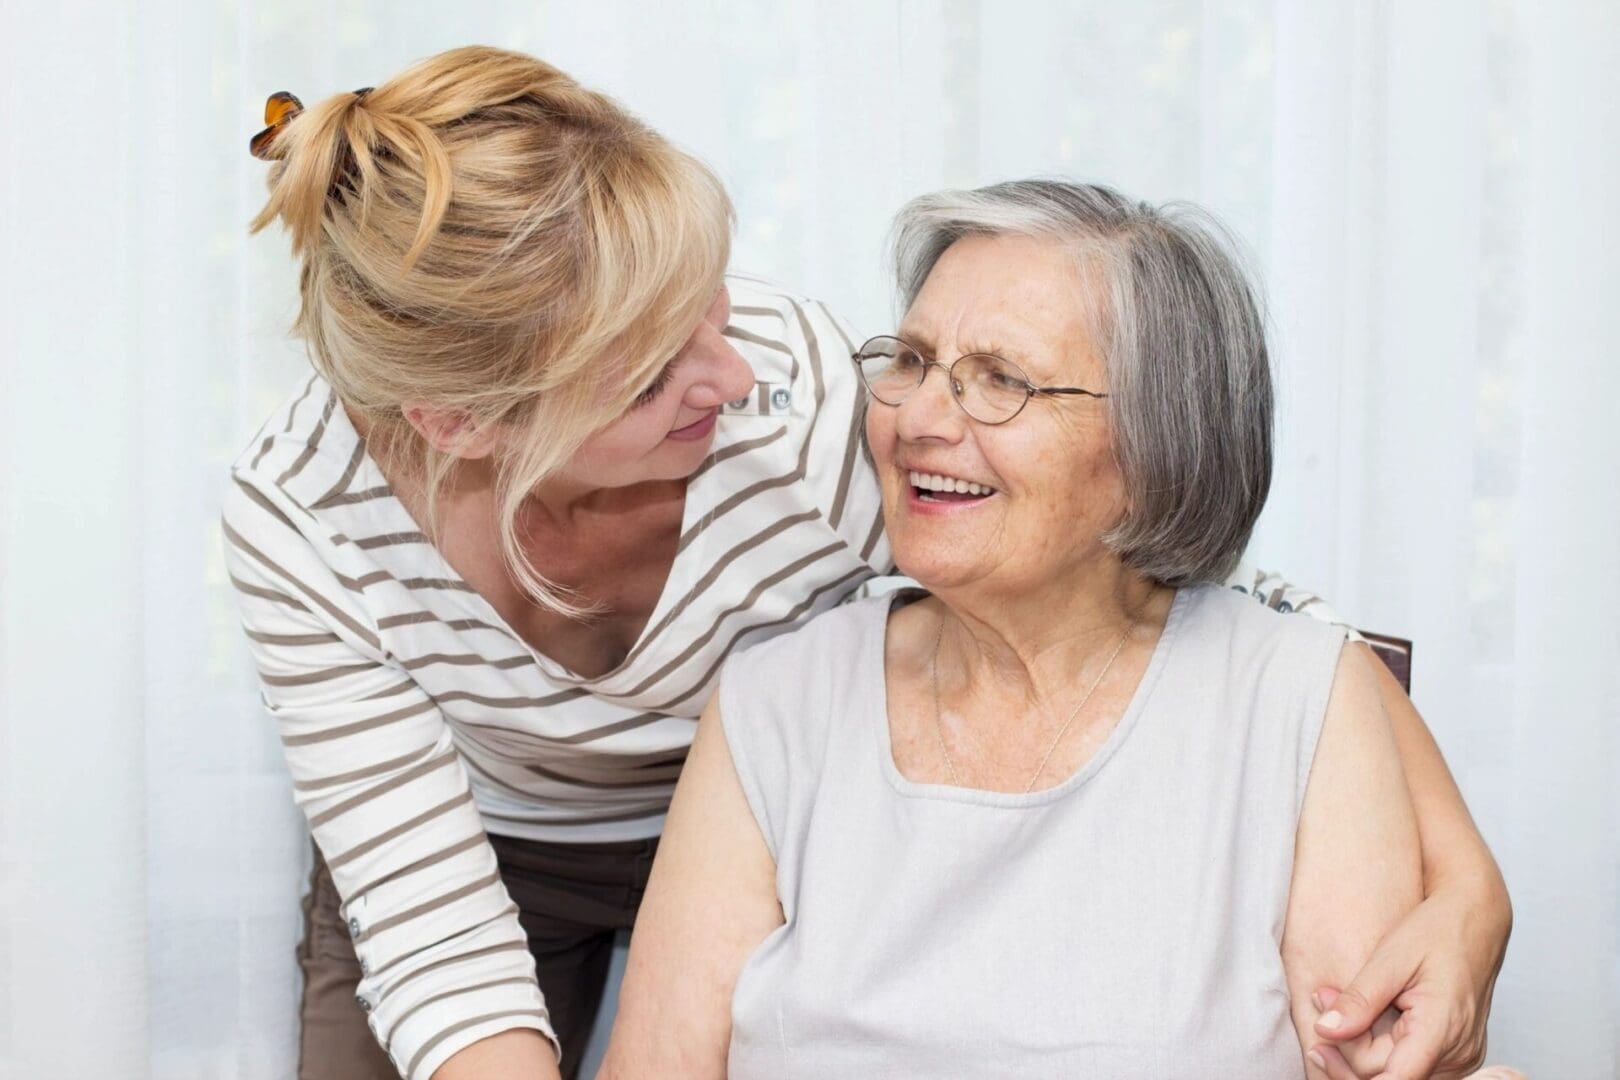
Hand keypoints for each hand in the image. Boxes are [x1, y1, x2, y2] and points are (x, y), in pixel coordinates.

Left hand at [1307, 882, 1509, 1079]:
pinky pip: (1411, 1067)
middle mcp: (1457, 1053)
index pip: (1397, 1079)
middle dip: (1346, 1048)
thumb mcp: (1390, 958)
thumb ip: (1359, 999)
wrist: (1475, 921)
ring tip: (1332, 1004)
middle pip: (1389, 1077)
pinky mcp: (1453, 1053)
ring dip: (1360, 1050)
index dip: (1353, 1069)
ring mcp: (1459, 1057)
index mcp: (1443, 1029)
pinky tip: (1359, 1020)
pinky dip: (1380, 1049)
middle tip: (1320, 1002)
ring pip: (1398, 1076)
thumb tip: (1325, 1030)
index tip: (1321, 1046)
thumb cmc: (1437, 932)